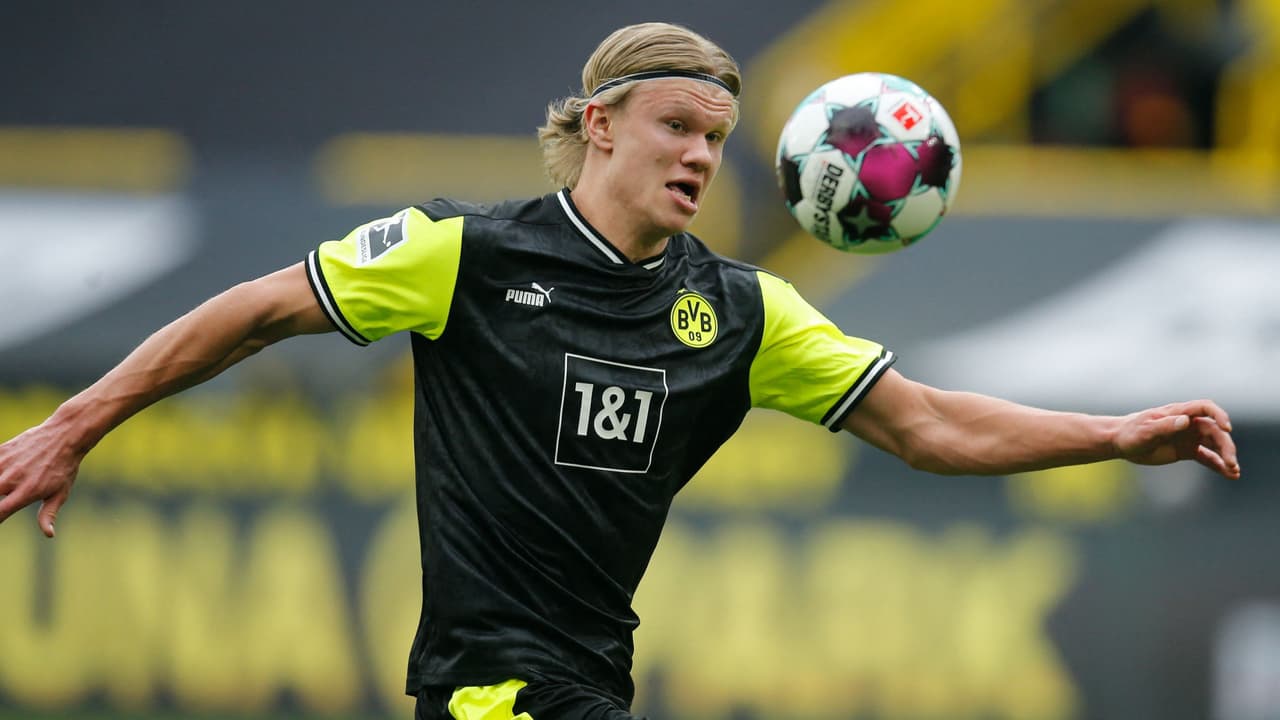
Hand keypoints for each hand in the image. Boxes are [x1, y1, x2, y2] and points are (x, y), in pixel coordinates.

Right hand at [0, 423, 85, 537]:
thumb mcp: (60, 493)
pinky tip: (2, 474)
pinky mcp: (2, 450)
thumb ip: (49, 514)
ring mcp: (5, 463)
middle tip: (5, 497)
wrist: (64, 436)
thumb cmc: (64, 468)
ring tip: (4, 485)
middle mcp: (12, 479)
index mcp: (26, 492)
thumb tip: (49, 534)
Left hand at [1114, 400, 1239, 478]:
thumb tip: (1185, 421)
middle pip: (1215, 430)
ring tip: (1234, 471)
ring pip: (1214, 444)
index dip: (1219, 415)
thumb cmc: (1131, 433)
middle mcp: (1188, 423)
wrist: (1120, 442)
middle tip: (1231, 462)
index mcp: (1178, 412)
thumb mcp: (1145, 430)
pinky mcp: (1187, 451)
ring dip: (1226, 456)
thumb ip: (1165, 425)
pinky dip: (1218, 465)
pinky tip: (1230, 475)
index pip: (1205, 408)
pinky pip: (1207, 457)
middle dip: (1225, 445)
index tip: (1227, 428)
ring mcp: (1189, 437)